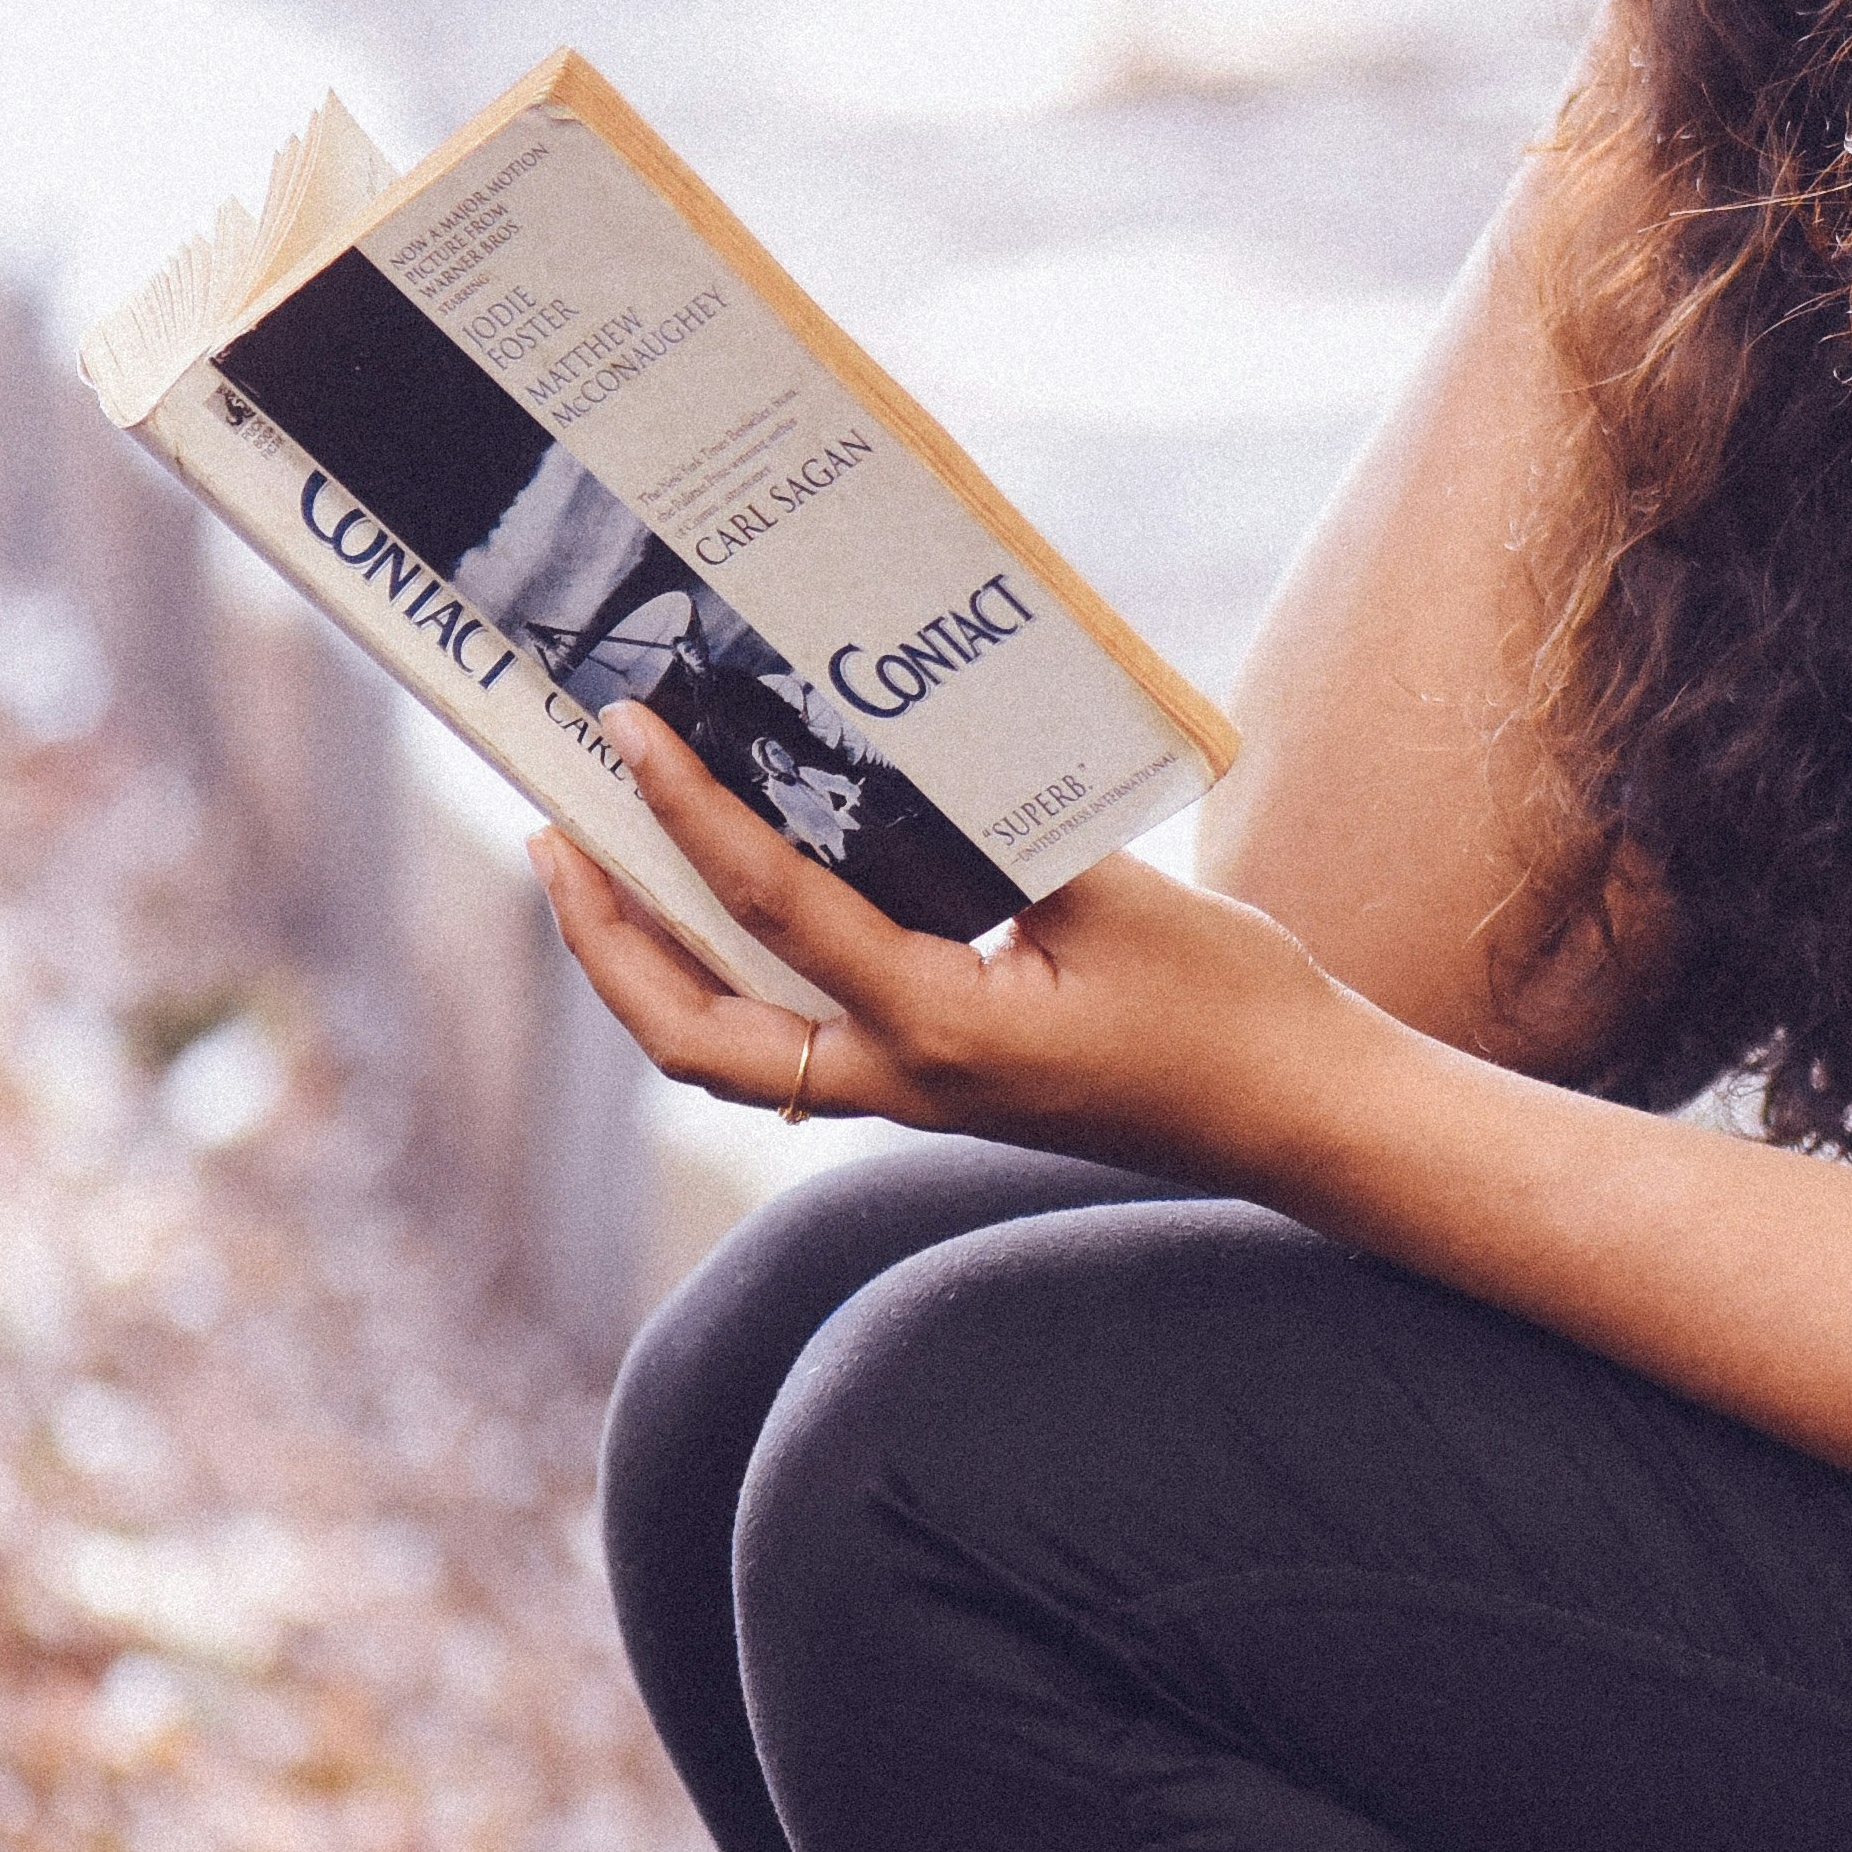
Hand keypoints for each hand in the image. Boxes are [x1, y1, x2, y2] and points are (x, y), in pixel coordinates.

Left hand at [534, 707, 1383, 1195]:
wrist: (1297, 1116)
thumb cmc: (1234, 1009)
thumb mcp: (1125, 895)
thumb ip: (1000, 833)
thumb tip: (890, 762)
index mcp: (948, 1028)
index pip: (775, 910)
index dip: (689, 814)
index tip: (631, 735)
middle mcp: (907, 1080)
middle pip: (694, 1036)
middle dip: (606, 939)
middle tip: (555, 835)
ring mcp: (914, 1097)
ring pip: (730, 1054)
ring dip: (648, 970)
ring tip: (598, 872)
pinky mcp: (935, 1090)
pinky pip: (792, 1044)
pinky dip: (727, 983)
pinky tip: (717, 917)